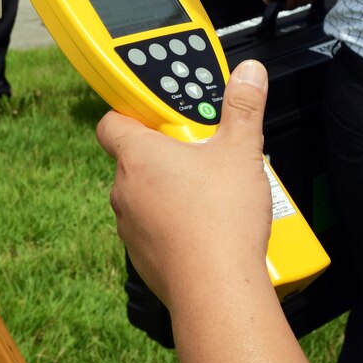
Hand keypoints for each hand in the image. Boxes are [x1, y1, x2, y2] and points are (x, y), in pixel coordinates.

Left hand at [97, 61, 273, 308]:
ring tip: (209, 194)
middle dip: (164, 155)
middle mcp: (124, 190)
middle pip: (133, 159)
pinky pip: (152, 231)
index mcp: (139, 156)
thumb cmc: (221, 218)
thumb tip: (249, 72)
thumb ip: (244, 107)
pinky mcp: (141, 258)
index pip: (112, 122)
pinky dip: (172, 227)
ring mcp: (129, 227)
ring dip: (168, 192)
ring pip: (143, 197)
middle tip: (201, 154)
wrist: (216, 290)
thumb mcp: (241, 150)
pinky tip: (205, 229)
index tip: (158, 114)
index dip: (131, 114)